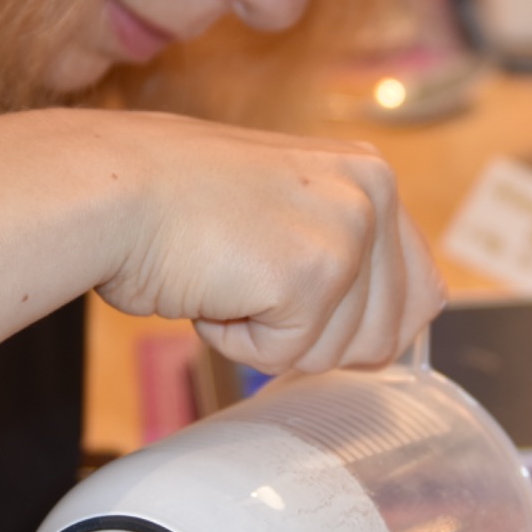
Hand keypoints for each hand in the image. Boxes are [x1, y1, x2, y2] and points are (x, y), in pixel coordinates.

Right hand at [93, 113, 444, 375]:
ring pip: (337, 353)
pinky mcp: (314, 271)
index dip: (365, 327)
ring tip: (226, 274)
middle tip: (249, 283)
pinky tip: (212, 285)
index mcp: (370, 175)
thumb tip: (382, 340)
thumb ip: (340, 254)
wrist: (111, 188)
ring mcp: (348, 230)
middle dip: (313, 335)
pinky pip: (286, 356)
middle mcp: (373, 193)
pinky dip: (237, 340)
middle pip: (386, 335)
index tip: (307, 313)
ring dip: (270, 335)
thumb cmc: (172, 201)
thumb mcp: (282, 211)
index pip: (420, 291)